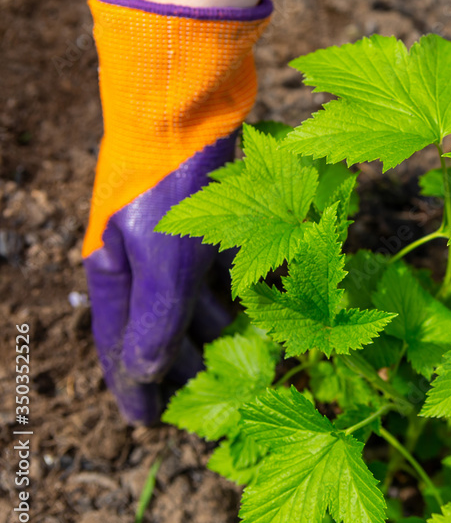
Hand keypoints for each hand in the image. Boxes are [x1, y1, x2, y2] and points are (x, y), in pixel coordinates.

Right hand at [84, 137, 236, 423]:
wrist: (191, 99)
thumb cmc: (171, 185)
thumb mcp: (164, 263)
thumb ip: (157, 322)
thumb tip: (146, 375)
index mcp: (113, 272)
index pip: (119, 344)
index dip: (135, 385)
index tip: (151, 423)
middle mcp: (140, 255)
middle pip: (160, 323)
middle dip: (184, 362)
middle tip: (212, 397)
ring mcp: (175, 235)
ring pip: (196, 295)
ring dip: (217, 328)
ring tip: (247, 358)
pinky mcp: (211, 214)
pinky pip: (222, 266)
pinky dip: (238, 289)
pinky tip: (264, 305)